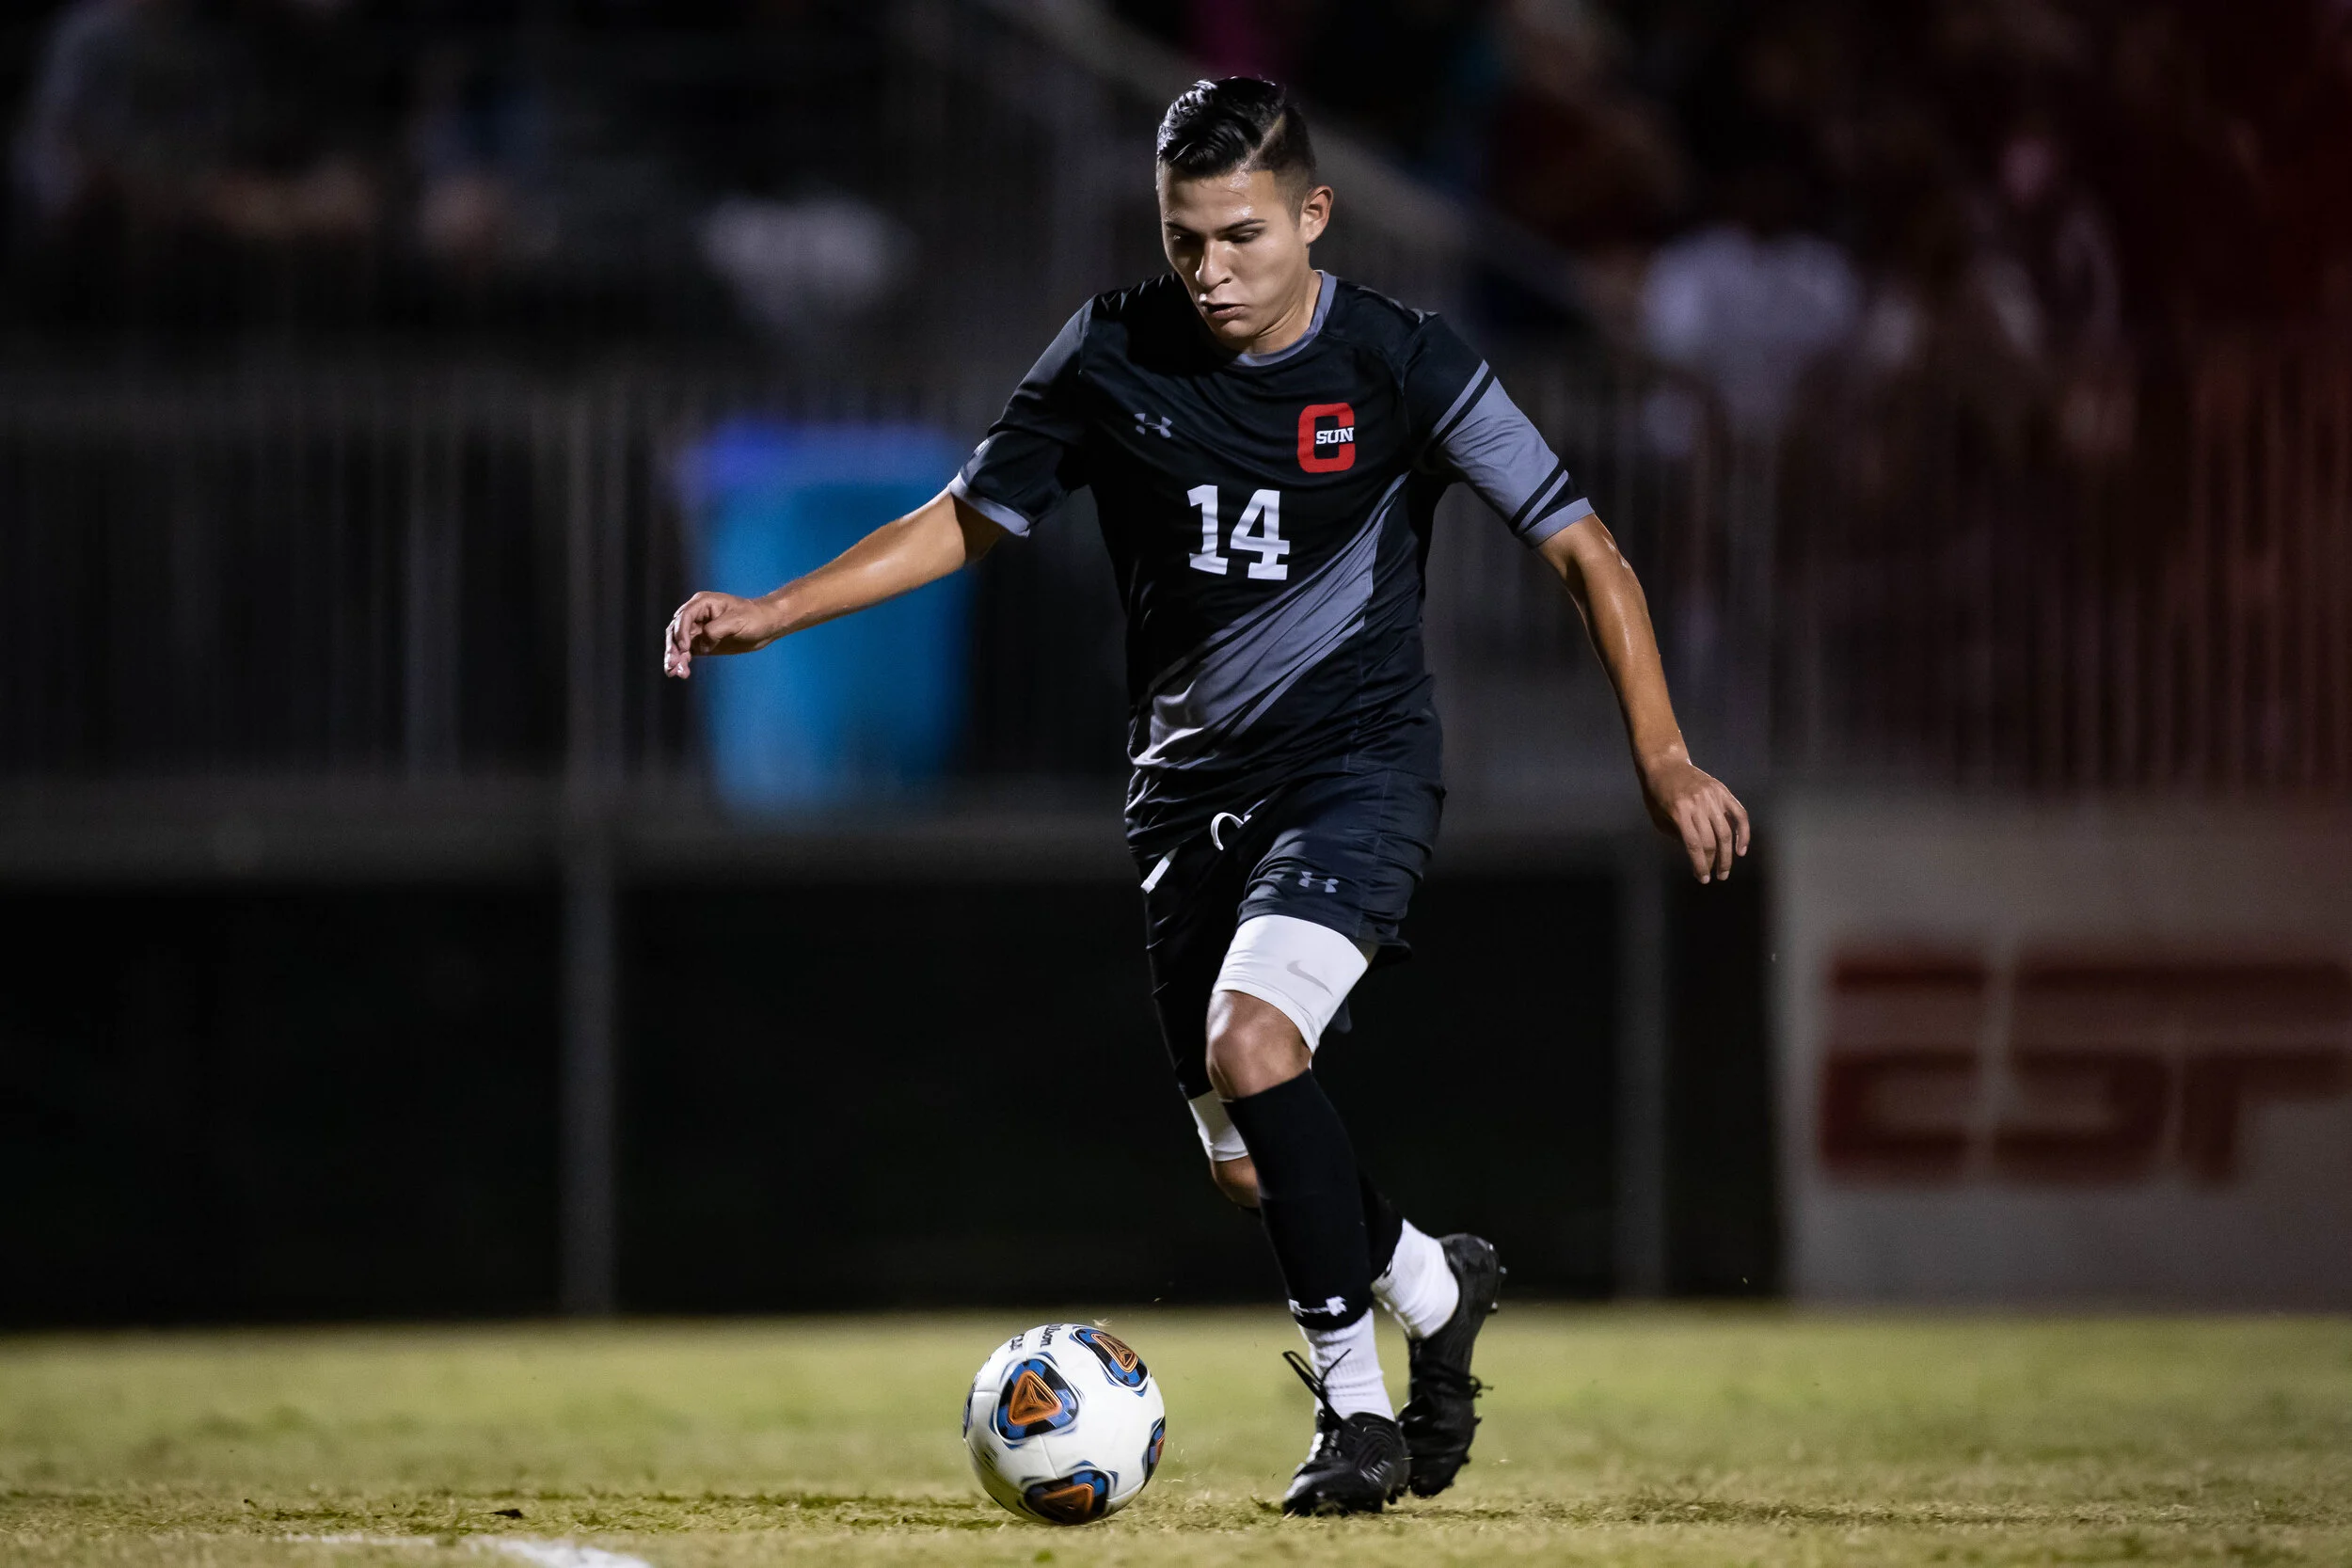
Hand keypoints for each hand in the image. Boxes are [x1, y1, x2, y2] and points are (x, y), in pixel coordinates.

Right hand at [662, 591, 782, 678]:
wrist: (767, 626)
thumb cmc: (754, 617)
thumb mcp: (736, 621)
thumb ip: (715, 630)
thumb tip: (700, 645)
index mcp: (702, 603)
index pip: (684, 617)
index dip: (681, 632)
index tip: (685, 648)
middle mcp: (696, 615)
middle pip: (676, 631)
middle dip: (673, 648)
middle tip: (672, 665)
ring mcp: (698, 630)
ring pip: (679, 644)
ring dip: (675, 658)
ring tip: (674, 673)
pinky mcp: (703, 643)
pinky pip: (688, 653)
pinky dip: (683, 662)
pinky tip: (682, 672)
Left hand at [1639, 752, 1750, 882]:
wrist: (1665, 764)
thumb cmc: (1657, 794)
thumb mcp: (1658, 818)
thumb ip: (1676, 836)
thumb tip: (1697, 856)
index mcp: (1679, 812)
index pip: (1694, 845)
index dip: (1700, 865)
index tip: (1702, 878)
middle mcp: (1698, 804)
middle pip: (1711, 841)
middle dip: (1713, 863)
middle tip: (1715, 877)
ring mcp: (1712, 797)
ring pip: (1726, 832)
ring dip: (1728, 855)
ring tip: (1725, 870)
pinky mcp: (1722, 791)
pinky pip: (1739, 814)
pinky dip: (1744, 833)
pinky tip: (1741, 849)